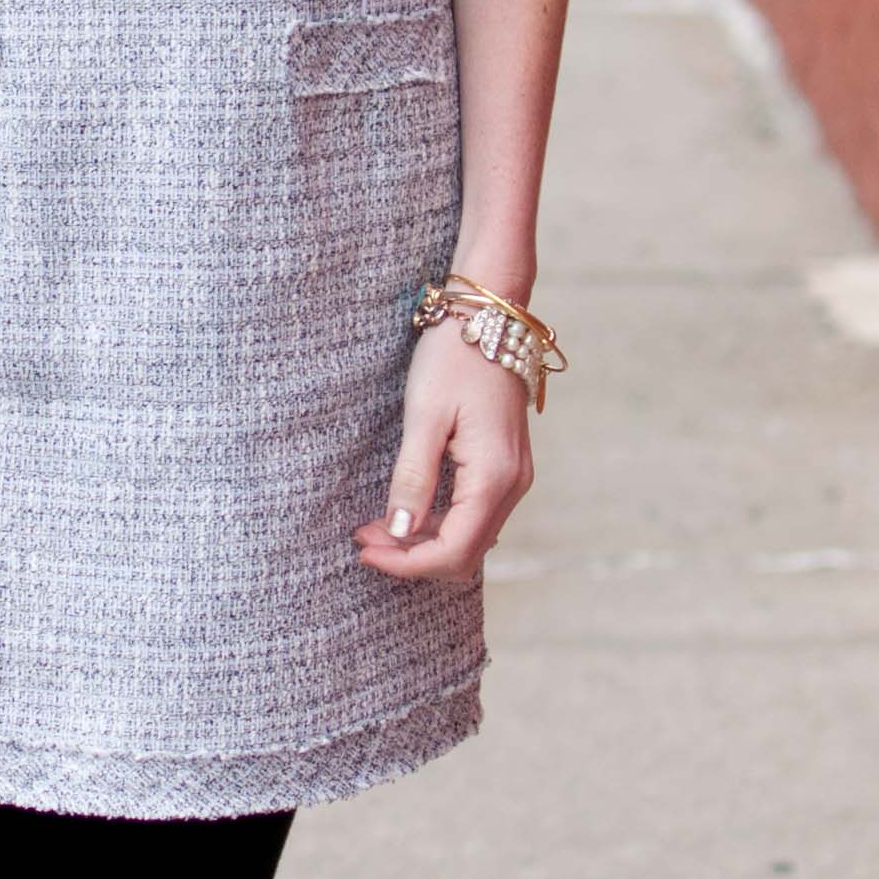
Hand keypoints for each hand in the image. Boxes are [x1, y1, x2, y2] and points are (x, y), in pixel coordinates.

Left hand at [354, 318, 534, 585]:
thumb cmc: (453, 358)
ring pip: (471, 538)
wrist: (490, 316)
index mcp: (493, 476)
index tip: (364, 550)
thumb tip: (400, 532)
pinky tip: (408, 510)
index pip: (452, 551)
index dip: (405, 562)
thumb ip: (413, 479)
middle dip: (412, 557)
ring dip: (424, 543)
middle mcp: (513, 485)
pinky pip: (476, 515)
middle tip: (364, 539)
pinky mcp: (506, 467)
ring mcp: (514, 477)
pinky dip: (441, 524)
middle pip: (464, 554)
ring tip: (377, 527)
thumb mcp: (424, 416)